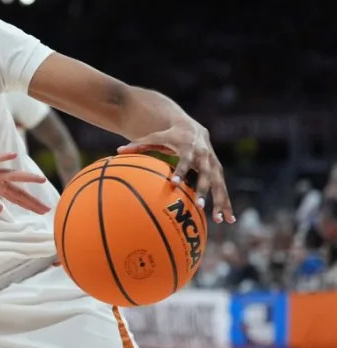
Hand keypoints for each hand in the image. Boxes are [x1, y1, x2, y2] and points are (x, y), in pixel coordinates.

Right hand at [0, 150, 50, 214]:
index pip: (16, 198)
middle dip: (31, 200)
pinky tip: (13, 155)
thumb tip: (1, 210)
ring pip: (10, 175)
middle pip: (17, 191)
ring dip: (26, 177)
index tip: (43, 212)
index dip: (29, 205)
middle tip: (46, 208)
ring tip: (41, 179)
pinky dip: (2, 158)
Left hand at [117, 122, 234, 223]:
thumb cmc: (169, 135)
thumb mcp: (154, 137)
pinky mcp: (218, 170)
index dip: (181, 171)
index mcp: (188, 147)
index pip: (185, 160)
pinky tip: (229, 220)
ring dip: (221, 201)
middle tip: (199, 206)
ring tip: (220, 220)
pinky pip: (224, 188)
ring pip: (220, 184)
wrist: (193, 128)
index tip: (174, 183)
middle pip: (207, 175)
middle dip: (204, 190)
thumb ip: (138, 145)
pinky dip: (227, 203)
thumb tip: (118, 151)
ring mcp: (213, 164)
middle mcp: (204, 156)